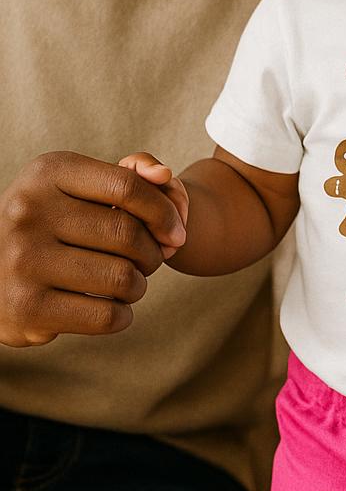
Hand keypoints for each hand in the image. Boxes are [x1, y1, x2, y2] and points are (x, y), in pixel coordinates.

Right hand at [0, 152, 187, 345]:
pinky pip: (106, 317)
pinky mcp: (27, 307)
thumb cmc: (54, 224)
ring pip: (123, 278)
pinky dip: (122, 315)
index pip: (127, 187)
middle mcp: (28, 212)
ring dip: (138, 286)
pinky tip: (112, 308)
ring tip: (126, 283)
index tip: (176, 233)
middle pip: (128, 235)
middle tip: (147, 262)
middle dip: (153, 254)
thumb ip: (130, 174)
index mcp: (47, 173)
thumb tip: (163, 175)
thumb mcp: (79, 186)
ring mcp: (23, 261)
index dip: (165, 213)